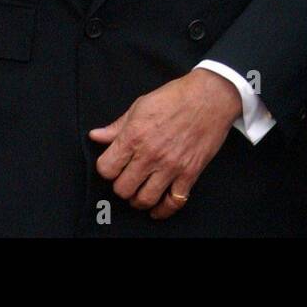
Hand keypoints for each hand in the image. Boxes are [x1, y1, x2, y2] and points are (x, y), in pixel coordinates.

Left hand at [88, 68, 241, 220]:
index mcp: (134, 135)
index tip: (113, 165)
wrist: (211, 96)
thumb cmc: (177, 97)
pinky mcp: (189, 173)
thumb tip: (95, 136)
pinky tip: (158, 208)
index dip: (107, 168)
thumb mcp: (141, 105)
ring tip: (140, 191)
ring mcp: (171, 166)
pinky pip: (173, 202)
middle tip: (127, 178)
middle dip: (121, 185)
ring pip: (144, 200)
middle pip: (122, 189)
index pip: (106, 168)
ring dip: (139, 199)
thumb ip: (117, 126)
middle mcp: (150, 154)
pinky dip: (163, 210)